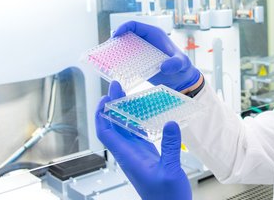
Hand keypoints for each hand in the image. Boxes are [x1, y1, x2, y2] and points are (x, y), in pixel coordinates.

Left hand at [95, 81, 191, 199]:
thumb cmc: (167, 197)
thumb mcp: (171, 170)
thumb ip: (170, 146)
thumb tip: (170, 123)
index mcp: (129, 157)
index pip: (106, 132)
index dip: (102, 113)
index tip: (106, 96)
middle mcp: (129, 154)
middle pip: (113, 126)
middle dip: (112, 105)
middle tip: (117, 86)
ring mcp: (136, 154)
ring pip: (123, 129)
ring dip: (123, 111)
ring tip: (127, 94)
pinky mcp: (145, 155)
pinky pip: (135, 134)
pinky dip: (136, 120)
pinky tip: (142, 113)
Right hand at [113, 21, 200, 91]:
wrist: (182, 80)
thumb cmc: (183, 68)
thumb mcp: (181, 64)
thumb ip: (175, 64)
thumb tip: (164, 67)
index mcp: (154, 34)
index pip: (134, 25)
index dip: (123, 28)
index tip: (115, 36)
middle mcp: (146, 40)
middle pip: (125, 35)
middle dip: (115, 41)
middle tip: (106, 50)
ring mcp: (142, 51)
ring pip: (123, 47)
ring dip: (115, 52)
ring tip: (106, 59)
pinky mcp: (139, 61)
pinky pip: (125, 59)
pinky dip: (118, 62)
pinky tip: (113, 69)